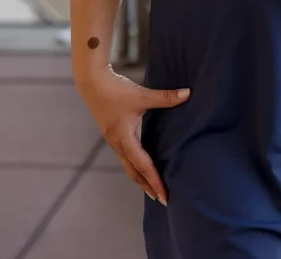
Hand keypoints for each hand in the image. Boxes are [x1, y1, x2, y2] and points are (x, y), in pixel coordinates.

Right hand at [79, 65, 190, 203]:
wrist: (92, 82)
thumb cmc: (116, 89)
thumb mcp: (142, 95)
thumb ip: (165, 97)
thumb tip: (188, 93)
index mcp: (124, 139)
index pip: (143, 166)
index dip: (155, 181)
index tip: (164, 195)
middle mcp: (117, 144)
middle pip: (134, 172)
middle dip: (148, 186)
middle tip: (162, 199)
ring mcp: (113, 140)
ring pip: (128, 165)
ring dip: (140, 177)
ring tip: (153, 186)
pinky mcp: (112, 134)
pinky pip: (125, 156)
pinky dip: (135, 165)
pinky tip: (142, 164)